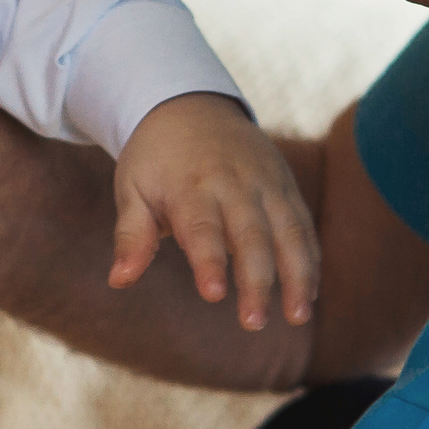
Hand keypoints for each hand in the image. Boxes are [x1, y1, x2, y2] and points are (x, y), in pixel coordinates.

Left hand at [109, 93, 317, 329]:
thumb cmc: (155, 158)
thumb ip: (131, 236)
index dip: (208, 261)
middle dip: (256, 280)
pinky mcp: (285, 186)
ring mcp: (266, 183)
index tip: (213, 295)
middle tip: (253, 323)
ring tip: (297, 316)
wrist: (190, 104)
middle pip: (251, 235)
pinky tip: (308, 294)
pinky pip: (303, 225)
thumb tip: (118, 280)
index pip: (202, 228)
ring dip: (297, 275)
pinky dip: (310, 259)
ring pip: (289, 232)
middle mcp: (234, 184)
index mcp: (190, 186)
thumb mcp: (132, 188)